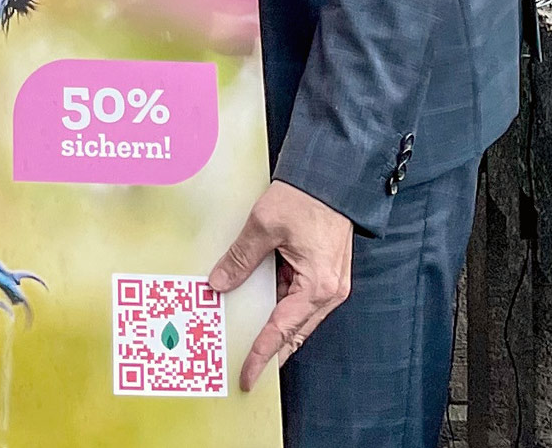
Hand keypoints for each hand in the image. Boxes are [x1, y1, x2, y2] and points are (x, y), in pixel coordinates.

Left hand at [210, 180, 353, 390]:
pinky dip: (280, 305)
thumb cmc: (305, 197)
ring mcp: (330, 284)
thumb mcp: (264, 226)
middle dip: (270, 351)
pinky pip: (299, 298)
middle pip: (294, 332)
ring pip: (297, 317)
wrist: (332, 175)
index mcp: (317, 286)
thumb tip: (218, 284)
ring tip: (246, 339)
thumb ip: (240, 259)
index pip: (282, 330)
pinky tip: (258, 305)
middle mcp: (329, 292)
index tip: (248, 376)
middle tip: (245, 370)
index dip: (262, 355)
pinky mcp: (325, 273)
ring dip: (274, 327)